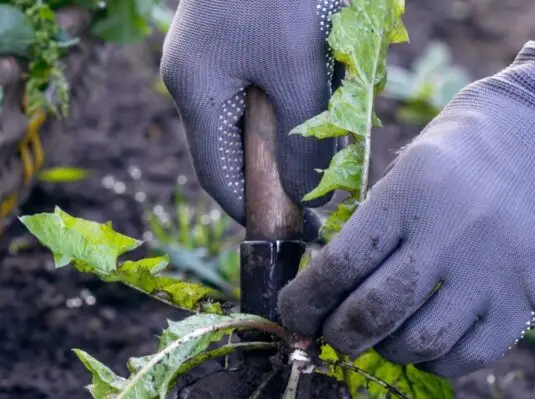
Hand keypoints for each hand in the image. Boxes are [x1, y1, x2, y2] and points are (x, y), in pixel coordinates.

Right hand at [159, 0, 343, 236]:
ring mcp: (215, 51)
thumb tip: (305, 196)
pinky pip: (269, 80)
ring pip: (259, 114)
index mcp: (195, 90)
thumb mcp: (298, 67)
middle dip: (285, 166)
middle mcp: (197, 75)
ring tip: (338, 124)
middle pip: (240, 147)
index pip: (220, 179)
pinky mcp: (239, 31)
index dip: (258, 212)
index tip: (302, 232)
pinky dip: (299, 90)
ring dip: (298, 124)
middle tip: (335, 178)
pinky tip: (330, 78)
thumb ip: (300, 138)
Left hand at [278, 42, 534, 377]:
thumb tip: (329, 286)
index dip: (305, 301)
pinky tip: (428, 342)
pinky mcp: (527, 299)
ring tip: (383, 335)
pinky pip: (468, 356)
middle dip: (339, 334)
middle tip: (333, 333)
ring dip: (387, 349)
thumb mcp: (412, 162)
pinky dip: (436, 360)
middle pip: (372, 313)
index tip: (294, 312)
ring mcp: (492, 272)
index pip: (339, 266)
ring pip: (418, 343)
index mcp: (409, 194)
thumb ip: (376, 222)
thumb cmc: (471, 143)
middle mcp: (449, 236)